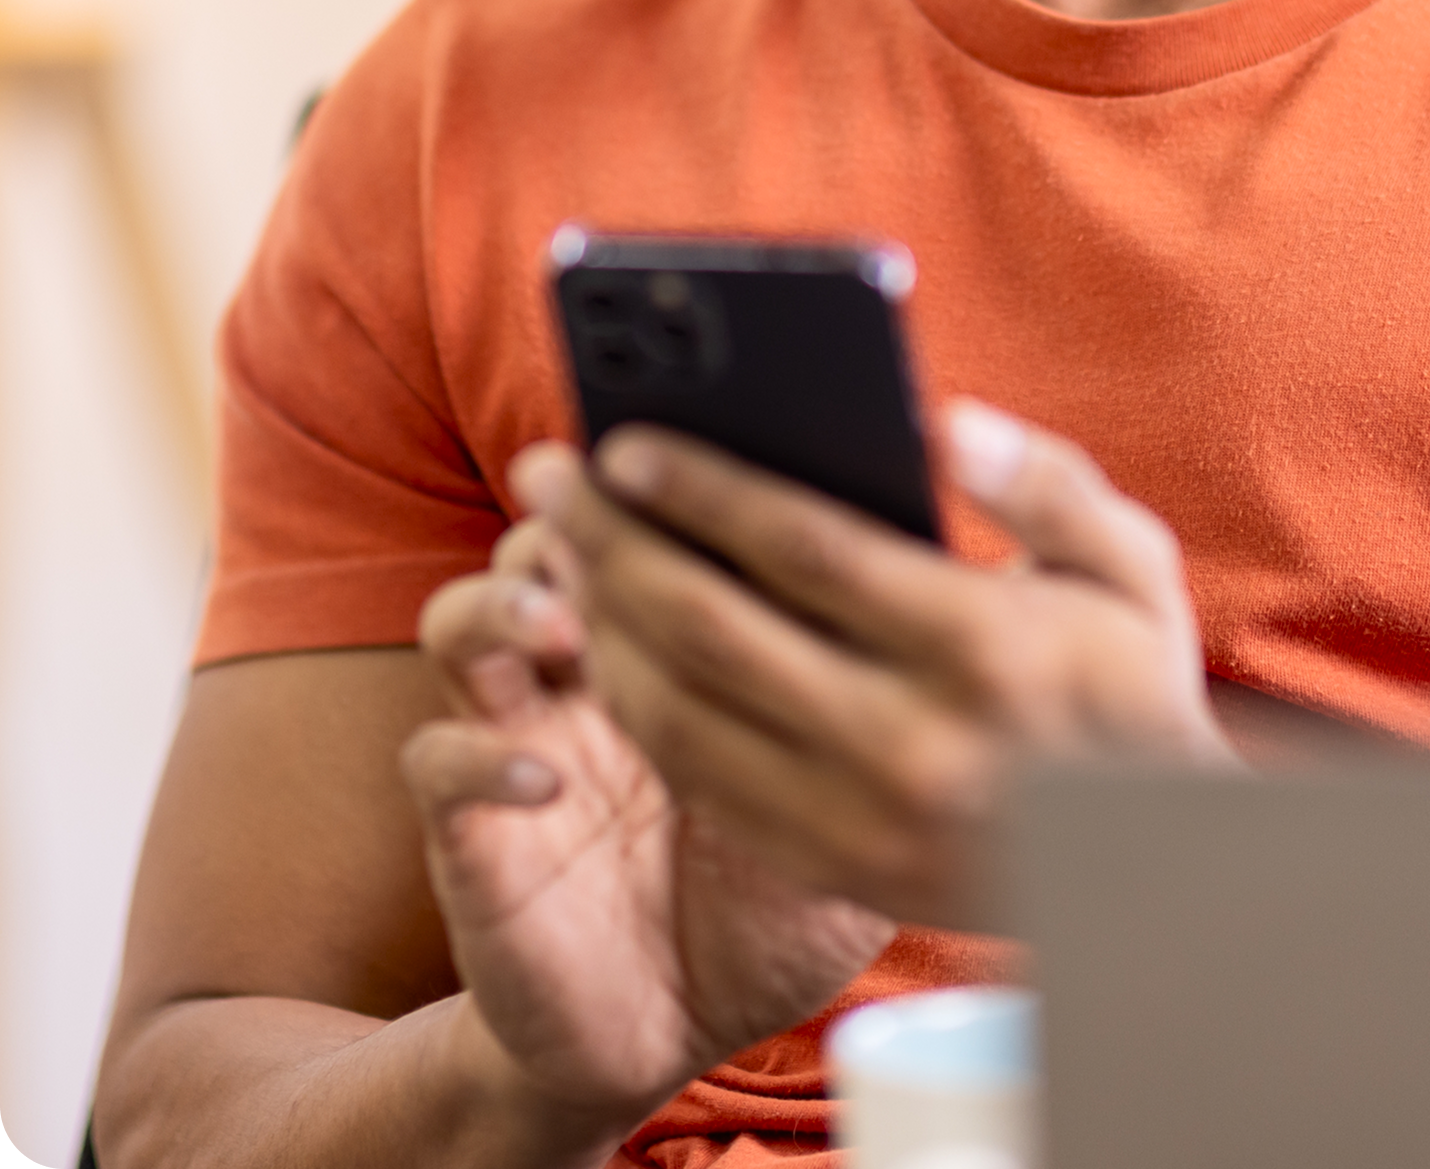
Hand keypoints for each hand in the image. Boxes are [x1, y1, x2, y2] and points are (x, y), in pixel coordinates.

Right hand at [401, 517, 895, 1130]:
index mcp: (678, 647)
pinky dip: (479, 755)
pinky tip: (542, 773)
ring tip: (559, 620)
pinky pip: (441, 765)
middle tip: (602, 491)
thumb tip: (952, 592)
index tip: (704, 436)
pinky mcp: (474, 836)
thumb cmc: (775, 901)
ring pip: (465, 628)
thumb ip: (876, 701)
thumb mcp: (848, 795)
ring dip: (500, 605)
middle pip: (559, 555)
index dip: (674, 487)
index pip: (659, 531)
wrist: (671, 1030)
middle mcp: (588, 674)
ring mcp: (523, 742)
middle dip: (579, 516)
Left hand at [508, 401, 1236, 930]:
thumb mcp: (1130, 566)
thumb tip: (945, 423)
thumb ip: (1045, 484)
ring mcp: (861, 818)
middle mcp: (907, 739)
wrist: (1155, 872)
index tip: (625, 441)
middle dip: (613, 543)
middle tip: (550, 475)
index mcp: (978, 645)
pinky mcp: (834, 868)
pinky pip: (704, 786)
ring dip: (603, 628)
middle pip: (712, 629)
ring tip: (560, 554)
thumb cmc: (1132, 686)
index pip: (803, 550)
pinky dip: (643, 713)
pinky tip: (612, 648)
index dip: (702, 491)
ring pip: (684, 719)